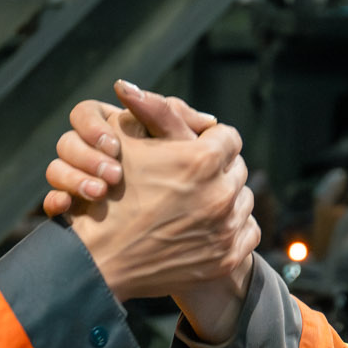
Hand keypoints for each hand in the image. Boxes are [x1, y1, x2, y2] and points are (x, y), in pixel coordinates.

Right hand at [43, 81, 216, 213]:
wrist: (183, 242)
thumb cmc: (192, 187)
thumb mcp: (186, 149)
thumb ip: (168, 114)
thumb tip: (130, 89)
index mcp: (115, 131)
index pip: (86, 114)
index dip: (93, 126)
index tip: (113, 146)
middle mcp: (94, 154)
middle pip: (67, 141)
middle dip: (86, 156)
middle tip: (113, 175)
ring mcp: (81, 183)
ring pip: (56, 169)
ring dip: (74, 179)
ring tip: (100, 193)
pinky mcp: (75, 211)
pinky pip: (53, 202)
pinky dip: (58, 203)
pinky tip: (70, 208)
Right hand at [52, 82, 254, 334]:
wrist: (99, 261)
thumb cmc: (107, 197)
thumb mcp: (124, 144)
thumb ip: (147, 112)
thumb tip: (131, 86)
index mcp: (201, 159)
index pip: (228, 136)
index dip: (210, 140)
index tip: (197, 148)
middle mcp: (221, 194)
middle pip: (238, 169)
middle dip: (219, 170)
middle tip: (195, 178)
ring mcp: (226, 229)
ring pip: (243, 201)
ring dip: (225, 199)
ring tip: (198, 203)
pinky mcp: (227, 258)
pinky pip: (248, 232)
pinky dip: (232, 229)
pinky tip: (207, 227)